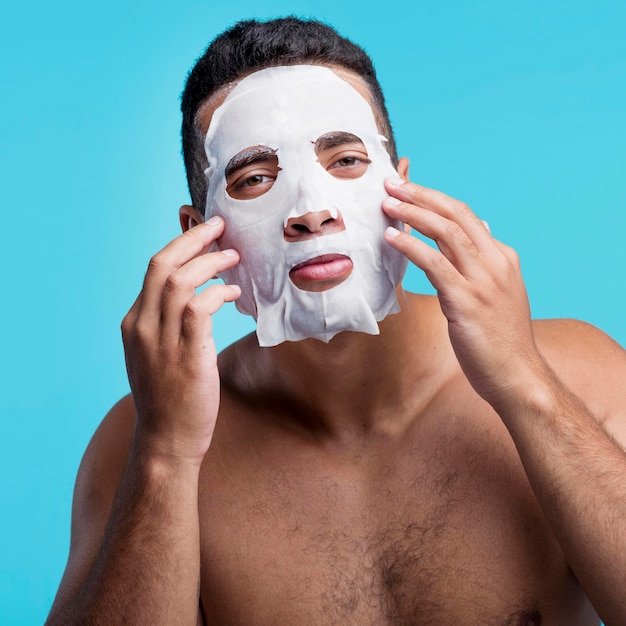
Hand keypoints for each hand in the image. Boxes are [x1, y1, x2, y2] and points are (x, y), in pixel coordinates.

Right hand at [121, 216, 240, 465]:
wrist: (167, 440)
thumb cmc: (169, 399)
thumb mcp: (157, 355)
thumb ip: (168, 325)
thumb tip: (196, 299)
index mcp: (134, 323)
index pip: (153, 270)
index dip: (180, 245)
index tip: (203, 232)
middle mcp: (141, 326)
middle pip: (163, 264)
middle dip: (192, 238)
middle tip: (220, 225)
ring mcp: (161, 340)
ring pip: (180, 281)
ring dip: (210, 262)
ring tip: (233, 256)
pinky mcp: (186, 353)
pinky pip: (200, 308)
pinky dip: (218, 293)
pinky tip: (234, 293)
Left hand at [382, 177, 544, 405]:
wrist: (517, 375)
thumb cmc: (501, 338)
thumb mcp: (499, 290)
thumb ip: (486, 259)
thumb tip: (480, 228)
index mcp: (502, 257)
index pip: (465, 215)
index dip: (434, 198)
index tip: (408, 187)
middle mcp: (495, 262)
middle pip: (455, 215)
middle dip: (421, 195)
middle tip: (392, 184)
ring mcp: (483, 281)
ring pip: (446, 233)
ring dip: (413, 214)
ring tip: (388, 204)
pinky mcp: (467, 301)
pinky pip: (436, 265)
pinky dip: (411, 247)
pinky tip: (392, 238)